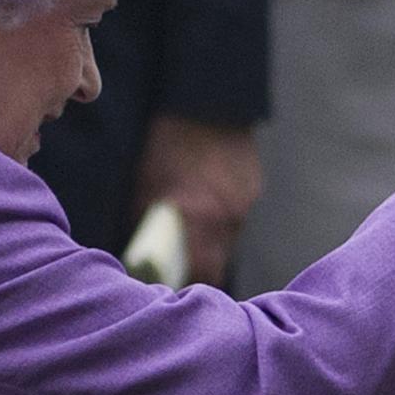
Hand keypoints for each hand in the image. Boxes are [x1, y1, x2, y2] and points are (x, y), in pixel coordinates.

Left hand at [134, 115, 260, 286]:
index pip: (202, 274)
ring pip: (227, 240)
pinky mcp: (253, 188)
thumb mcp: (147, 181)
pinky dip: (220, 219)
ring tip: (189, 235)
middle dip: (198, 269)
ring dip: (209, 243)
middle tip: (177, 269)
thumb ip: (147, 220)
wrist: (208, 100)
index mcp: (199, 217)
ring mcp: (244, 203)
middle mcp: (227, 216)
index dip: (189, 287)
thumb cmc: (168, 141)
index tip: (172, 294)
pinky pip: (235, 216)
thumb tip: (141, 252)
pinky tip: (205, 207)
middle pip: (218, 262)